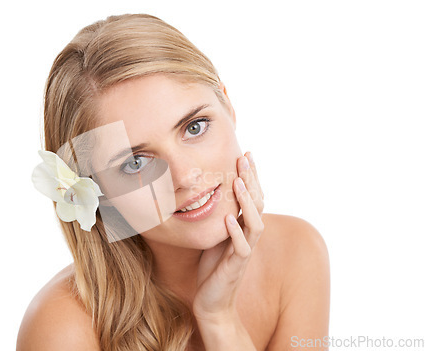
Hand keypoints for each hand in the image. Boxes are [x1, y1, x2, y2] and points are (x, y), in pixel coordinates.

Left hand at [193, 151, 264, 322]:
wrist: (212, 301)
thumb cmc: (213, 267)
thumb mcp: (215, 235)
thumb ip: (219, 216)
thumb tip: (210, 192)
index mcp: (244, 227)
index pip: (252, 197)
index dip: (252, 176)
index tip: (245, 154)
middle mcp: (249, 236)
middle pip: (258, 204)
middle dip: (252, 180)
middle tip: (244, 158)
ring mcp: (244, 251)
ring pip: (255, 223)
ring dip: (247, 202)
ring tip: (239, 182)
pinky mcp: (236, 266)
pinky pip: (241, 248)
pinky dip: (236, 233)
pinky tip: (229, 219)